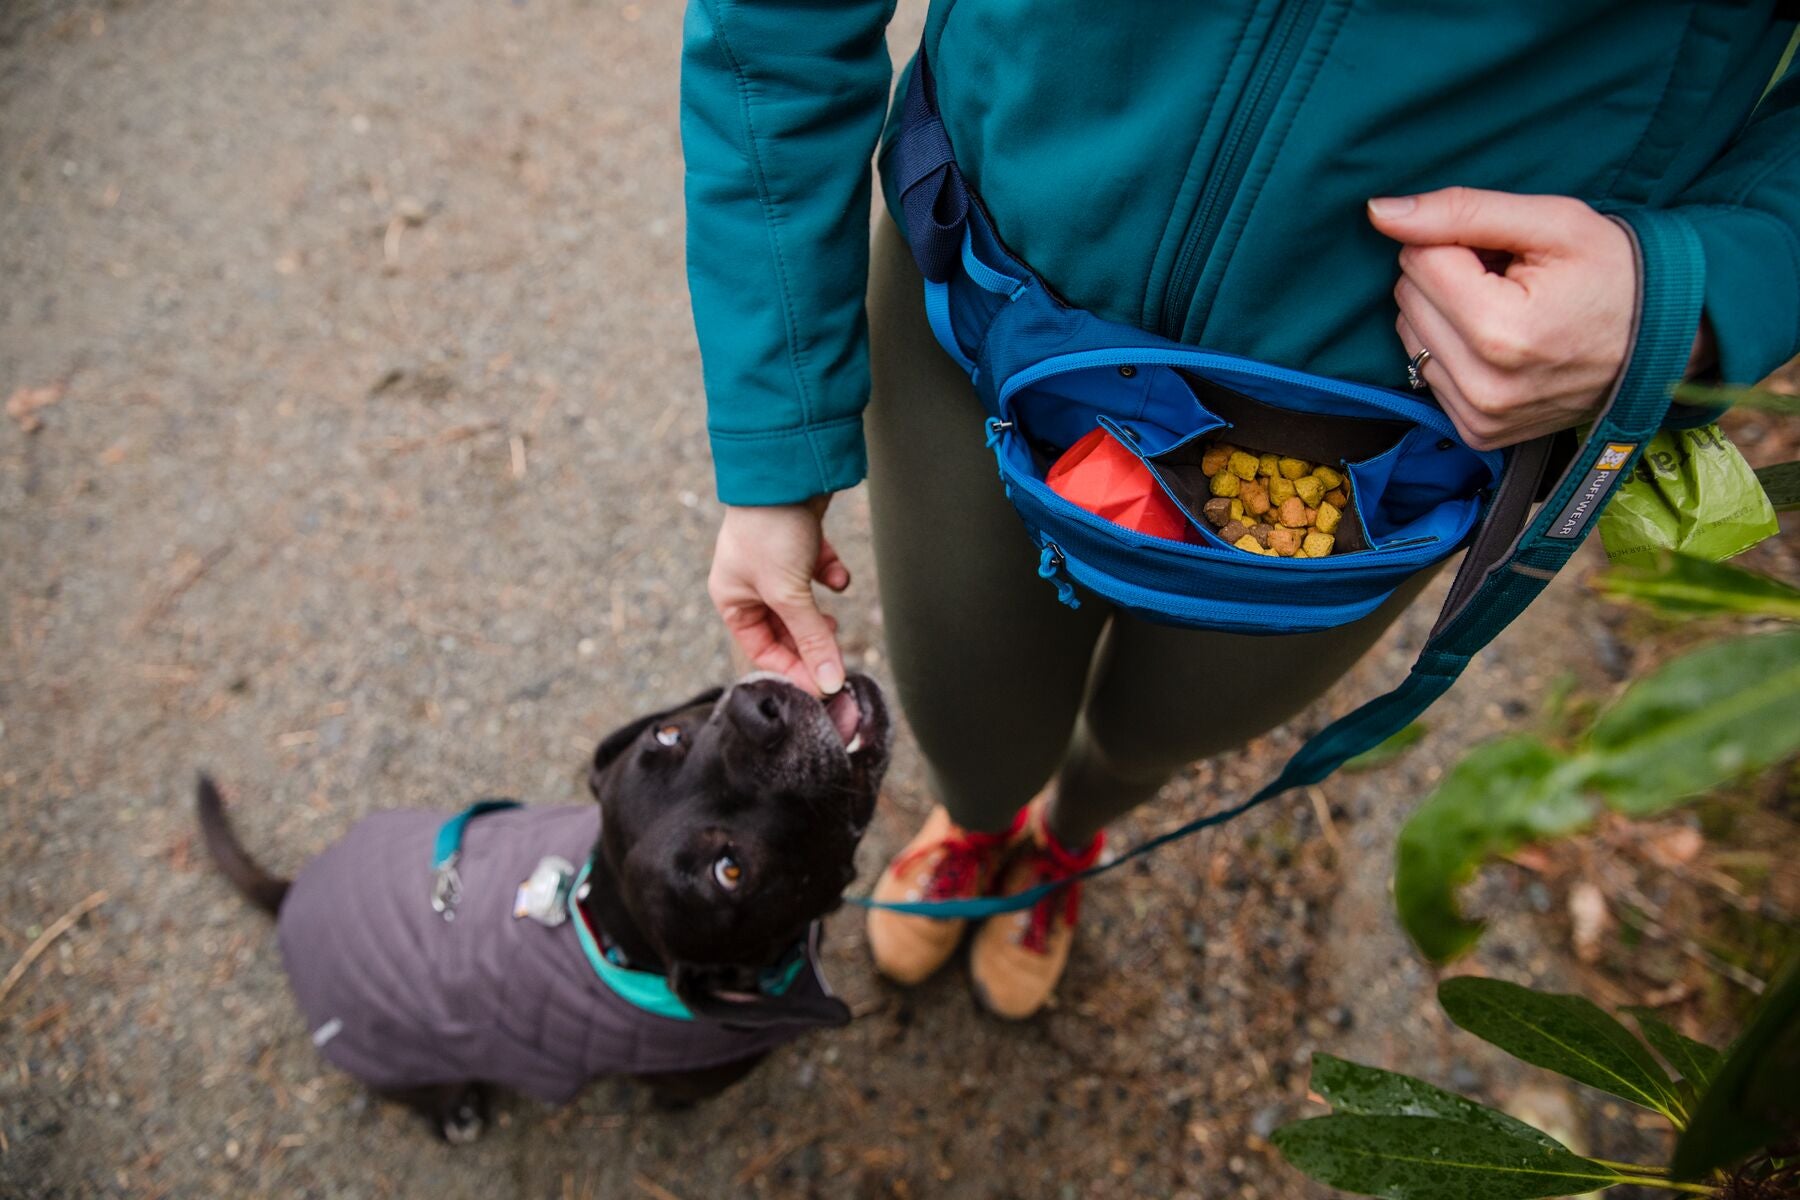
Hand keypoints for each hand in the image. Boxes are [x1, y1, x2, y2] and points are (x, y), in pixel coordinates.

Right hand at [708, 496, 849, 695]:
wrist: (786, 468)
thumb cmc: (770, 531)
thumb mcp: (789, 593)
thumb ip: (812, 638)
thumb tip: (830, 681)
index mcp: (732, 598)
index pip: (761, 649)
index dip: (792, 668)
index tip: (822, 684)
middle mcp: (750, 583)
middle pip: (784, 629)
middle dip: (810, 640)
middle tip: (835, 654)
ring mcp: (775, 562)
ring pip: (802, 603)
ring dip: (820, 614)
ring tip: (834, 621)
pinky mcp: (799, 543)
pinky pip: (816, 572)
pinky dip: (830, 576)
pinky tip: (838, 576)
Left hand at [1368, 187, 1643, 450]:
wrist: (1663, 342)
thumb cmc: (1613, 272)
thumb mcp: (1551, 222)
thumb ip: (1461, 211)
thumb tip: (1379, 213)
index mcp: (1500, 332)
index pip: (1418, 260)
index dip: (1456, 241)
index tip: (1503, 251)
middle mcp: (1483, 386)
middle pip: (1408, 298)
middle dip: (1448, 275)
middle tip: (1508, 278)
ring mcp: (1479, 417)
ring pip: (1410, 336)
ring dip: (1446, 313)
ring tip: (1507, 308)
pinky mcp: (1476, 434)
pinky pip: (1427, 373)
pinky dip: (1452, 350)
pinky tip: (1500, 343)